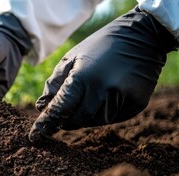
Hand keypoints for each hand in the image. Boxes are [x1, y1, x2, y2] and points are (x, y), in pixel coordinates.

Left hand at [29, 7, 176, 141]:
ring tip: (93, 92)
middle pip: (77, 121)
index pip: (60, 109)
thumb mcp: (72, 57)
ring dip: (87, 114)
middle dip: (67, 119)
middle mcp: (103, 91)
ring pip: (95, 121)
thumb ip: (55, 84)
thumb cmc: (100, 46)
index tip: (35, 135)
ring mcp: (122, 99)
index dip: (46, 123)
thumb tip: (42, 107)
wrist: (142, 36)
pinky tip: (109, 93)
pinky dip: (105, 112)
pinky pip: (113, 118)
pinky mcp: (136, 104)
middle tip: (66, 111)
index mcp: (83, 77)